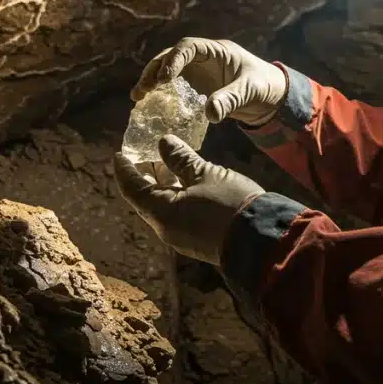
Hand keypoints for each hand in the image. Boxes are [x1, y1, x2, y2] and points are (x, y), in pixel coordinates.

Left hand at [113, 134, 265, 265]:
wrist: (262, 240)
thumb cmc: (231, 204)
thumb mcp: (205, 175)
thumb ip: (181, 159)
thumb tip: (163, 143)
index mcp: (162, 212)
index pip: (132, 188)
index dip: (125, 169)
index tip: (120, 153)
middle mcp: (166, 227)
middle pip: (146, 198)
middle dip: (145, 174)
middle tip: (144, 152)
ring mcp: (183, 235)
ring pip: (165, 205)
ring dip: (164, 182)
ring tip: (167, 159)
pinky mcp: (198, 238)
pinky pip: (179, 212)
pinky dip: (177, 193)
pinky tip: (187, 178)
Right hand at [131, 37, 286, 125]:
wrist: (273, 97)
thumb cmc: (265, 86)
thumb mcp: (250, 91)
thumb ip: (230, 99)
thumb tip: (209, 114)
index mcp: (216, 51)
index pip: (188, 47)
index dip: (173, 60)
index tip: (163, 79)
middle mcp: (202, 58)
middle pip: (171, 57)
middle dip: (154, 70)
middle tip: (142, 90)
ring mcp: (197, 73)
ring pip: (168, 71)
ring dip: (151, 81)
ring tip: (137, 97)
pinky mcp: (196, 88)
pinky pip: (174, 88)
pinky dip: (160, 95)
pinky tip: (148, 107)